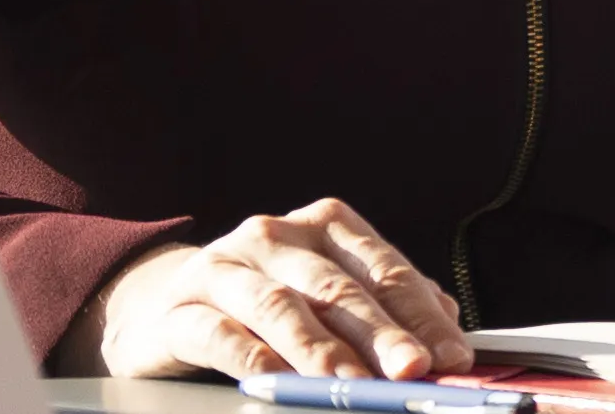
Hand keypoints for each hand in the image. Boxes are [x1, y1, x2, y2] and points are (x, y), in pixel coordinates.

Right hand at [68, 198, 473, 380]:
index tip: (451, 355)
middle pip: (334, 286)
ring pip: (279, 306)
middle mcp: (272, 237)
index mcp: (322, 227)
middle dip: (379, 333)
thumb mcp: (328, 295)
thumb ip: (386, 307)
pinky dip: (254, 358)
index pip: (381, 266)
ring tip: (352, 388)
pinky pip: (220, 333)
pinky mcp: (182, 308)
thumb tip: (448, 328)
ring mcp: (223, 268)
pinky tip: (280, 382)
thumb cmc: (266, 301)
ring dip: (320, 350)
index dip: (419, 313)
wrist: (163, 304)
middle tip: (411, 370)